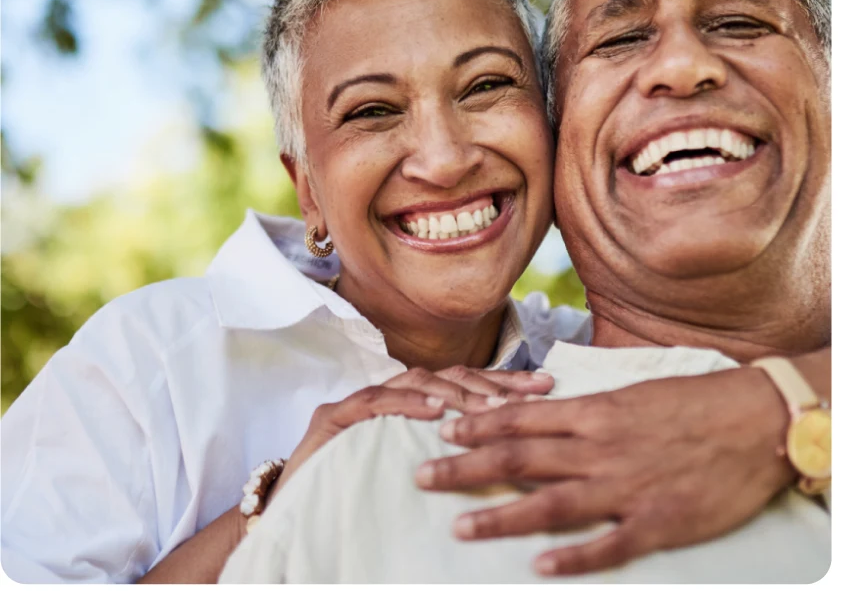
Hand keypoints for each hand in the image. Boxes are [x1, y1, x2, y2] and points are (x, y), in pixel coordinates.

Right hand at [269, 367, 553, 500]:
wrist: (290, 512)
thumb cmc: (354, 495)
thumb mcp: (412, 471)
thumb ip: (448, 455)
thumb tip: (507, 458)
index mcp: (411, 408)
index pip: (464, 384)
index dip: (505, 382)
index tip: (547, 387)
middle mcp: (388, 396)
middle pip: (448, 376)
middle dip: (494, 381)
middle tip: (535, 391)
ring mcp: (361, 403)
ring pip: (415, 381)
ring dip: (457, 392)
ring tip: (494, 406)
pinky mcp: (333, 418)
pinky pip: (375, 403)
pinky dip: (407, 403)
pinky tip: (437, 410)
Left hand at [415, 366, 795, 575]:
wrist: (756, 418)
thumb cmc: (693, 401)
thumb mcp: (632, 393)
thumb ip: (586, 409)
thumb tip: (543, 411)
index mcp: (594, 413)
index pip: (521, 420)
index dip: (478, 425)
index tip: (444, 430)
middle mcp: (598, 449)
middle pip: (518, 459)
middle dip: (466, 468)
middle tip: (424, 476)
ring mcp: (625, 487)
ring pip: (549, 504)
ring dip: (501, 517)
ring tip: (460, 526)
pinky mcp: (657, 521)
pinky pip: (607, 545)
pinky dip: (572, 557)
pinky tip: (538, 566)